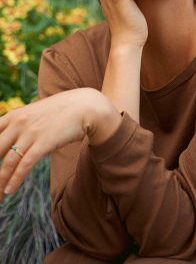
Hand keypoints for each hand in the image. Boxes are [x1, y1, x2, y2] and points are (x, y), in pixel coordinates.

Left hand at [0, 89, 120, 201]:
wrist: (85, 106)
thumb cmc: (61, 111)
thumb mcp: (36, 114)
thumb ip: (21, 125)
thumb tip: (11, 142)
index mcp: (14, 115)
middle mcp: (19, 122)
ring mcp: (31, 132)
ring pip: (7, 162)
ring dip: (0, 182)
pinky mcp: (44, 142)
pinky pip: (25, 164)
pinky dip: (15, 180)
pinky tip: (9, 191)